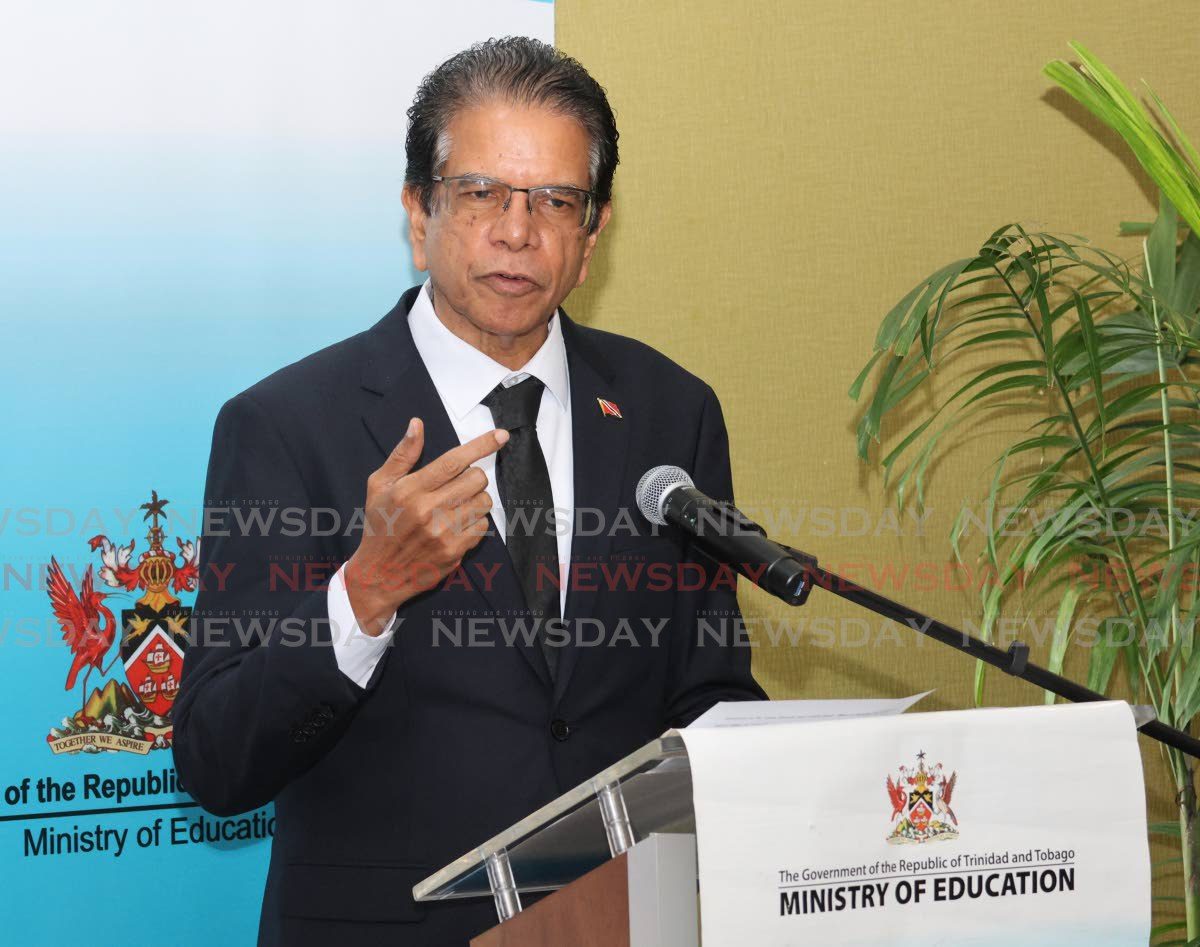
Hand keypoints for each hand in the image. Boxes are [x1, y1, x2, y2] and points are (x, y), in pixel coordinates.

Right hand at [344, 418, 507, 635]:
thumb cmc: (379, 524)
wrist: (379, 573)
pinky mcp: (454, 551)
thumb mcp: (379, 485)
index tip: (501, 435)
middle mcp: (427, 510)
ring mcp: (442, 533)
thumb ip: (403, 455)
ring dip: (477, 499)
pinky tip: (457, 525)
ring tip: (457, 505)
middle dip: (474, 477)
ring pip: (484, 502)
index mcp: (410, 489)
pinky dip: (476, 522)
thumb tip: (417, 424)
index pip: (453, 461)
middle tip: (459, 485)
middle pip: (476, 479)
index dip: (481, 445)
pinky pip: (483, 526)